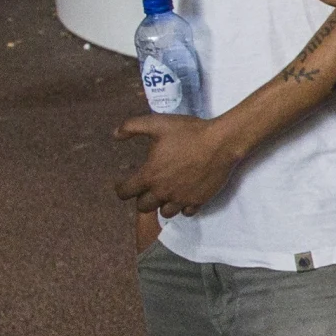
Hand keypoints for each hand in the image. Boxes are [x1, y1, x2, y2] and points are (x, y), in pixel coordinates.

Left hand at [115, 112, 247, 218]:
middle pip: (143, 207)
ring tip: (166, 194)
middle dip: (142, 198)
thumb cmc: (188, 132)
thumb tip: (115, 135)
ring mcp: (181, 199)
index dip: (121, 188)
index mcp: (149, 175)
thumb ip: (131, 127)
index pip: (125, 192)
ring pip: (165, 213)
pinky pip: (186, 213)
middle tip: (148, 188)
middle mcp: (162, 191)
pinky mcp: (198, 201)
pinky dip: (183, 206)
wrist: (220, 142)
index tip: (124, 184)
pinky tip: (185, 196)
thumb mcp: (156, 123)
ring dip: (163, 204)